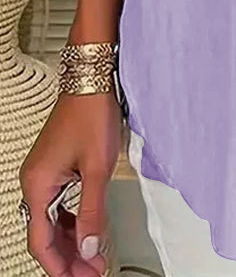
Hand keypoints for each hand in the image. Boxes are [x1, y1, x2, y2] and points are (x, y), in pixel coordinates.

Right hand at [19, 91, 122, 275]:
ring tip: (94, 256)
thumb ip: (93, 212)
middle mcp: (34, 182)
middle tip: (93, 272)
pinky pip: (58, 205)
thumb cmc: (91, 115)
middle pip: (45, 235)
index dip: (61, 266)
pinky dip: (73, 221)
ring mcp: (43, 174)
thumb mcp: (97, 168)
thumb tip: (92, 247)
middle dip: (69, 257)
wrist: (92, 81)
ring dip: (72, 241)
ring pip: (52, 221)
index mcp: (37, 186)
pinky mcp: (54, 167)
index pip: (41, 242)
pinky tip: (88, 229)